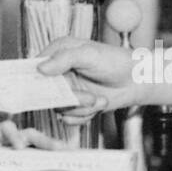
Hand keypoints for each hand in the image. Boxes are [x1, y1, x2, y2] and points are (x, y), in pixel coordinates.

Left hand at [0, 120, 71, 170]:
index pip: (4, 128)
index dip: (13, 135)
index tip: (18, 147)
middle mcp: (4, 143)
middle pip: (28, 135)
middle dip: (46, 141)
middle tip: (61, 150)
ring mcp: (14, 154)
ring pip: (37, 147)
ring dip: (54, 152)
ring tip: (71, 159)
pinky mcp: (19, 166)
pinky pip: (37, 162)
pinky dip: (50, 164)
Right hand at [37, 37, 171, 124]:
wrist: (137, 81)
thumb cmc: (116, 61)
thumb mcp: (90, 54)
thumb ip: (64, 58)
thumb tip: (40, 68)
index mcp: (58, 52)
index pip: (34, 68)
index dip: (37, 81)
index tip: (45, 91)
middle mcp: (59, 71)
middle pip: (47, 93)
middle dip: (70, 99)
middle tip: (88, 97)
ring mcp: (67, 89)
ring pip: (59, 108)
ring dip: (82, 108)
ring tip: (99, 99)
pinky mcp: (75, 104)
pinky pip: (69, 118)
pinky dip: (85, 115)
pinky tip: (98, 104)